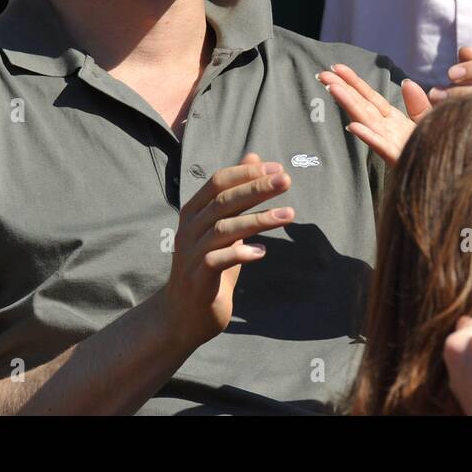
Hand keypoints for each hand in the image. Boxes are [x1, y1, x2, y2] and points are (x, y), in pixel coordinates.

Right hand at [160, 153, 293, 347]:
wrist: (182, 315)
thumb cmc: (208, 265)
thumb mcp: (225, 226)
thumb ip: (237, 194)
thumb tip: (254, 156)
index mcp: (194, 212)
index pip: (218, 181)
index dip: (247, 172)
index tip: (278, 168)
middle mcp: (189, 229)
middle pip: (223, 201)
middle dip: (257, 189)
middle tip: (287, 181)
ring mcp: (191, 254)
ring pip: (223, 229)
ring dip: (258, 220)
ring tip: (289, 215)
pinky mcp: (197, 279)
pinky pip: (216, 261)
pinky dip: (239, 254)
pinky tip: (261, 253)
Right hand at [318, 63, 430, 165]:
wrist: (449, 175)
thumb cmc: (438, 149)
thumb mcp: (429, 121)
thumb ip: (417, 103)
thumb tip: (406, 82)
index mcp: (394, 121)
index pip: (370, 97)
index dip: (354, 82)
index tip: (337, 68)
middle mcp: (387, 130)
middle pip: (361, 106)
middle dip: (343, 89)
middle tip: (322, 74)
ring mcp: (390, 145)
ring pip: (366, 122)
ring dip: (349, 105)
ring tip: (333, 88)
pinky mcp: (399, 158)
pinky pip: (382, 147)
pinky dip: (368, 137)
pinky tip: (353, 127)